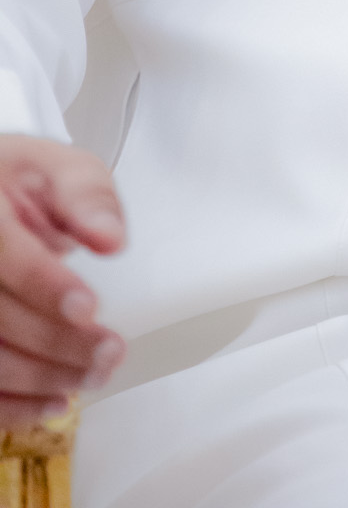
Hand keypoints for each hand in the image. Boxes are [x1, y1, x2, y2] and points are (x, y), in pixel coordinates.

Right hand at [0, 135, 124, 428]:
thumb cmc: (22, 186)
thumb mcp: (58, 169)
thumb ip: (86, 197)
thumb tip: (111, 239)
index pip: (5, 255)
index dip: (45, 285)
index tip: (89, 307)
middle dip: (57, 341)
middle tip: (110, 352)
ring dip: (42, 378)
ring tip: (93, 375)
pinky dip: (14, 405)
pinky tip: (54, 401)